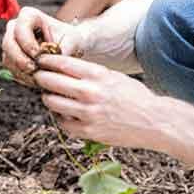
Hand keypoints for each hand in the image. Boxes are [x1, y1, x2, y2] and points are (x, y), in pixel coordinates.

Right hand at [2, 6, 85, 81]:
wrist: (68, 47)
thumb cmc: (70, 39)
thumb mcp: (72, 41)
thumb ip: (62, 50)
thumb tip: (51, 63)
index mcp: (29, 15)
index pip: (21, 29)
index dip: (27, 44)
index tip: (39, 56)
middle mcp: (15, 27)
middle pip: (9, 43)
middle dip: (20, 59)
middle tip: (34, 70)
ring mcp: (10, 42)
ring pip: (8, 58)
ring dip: (21, 70)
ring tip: (38, 77)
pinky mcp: (10, 57)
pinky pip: (10, 68)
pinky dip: (21, 76)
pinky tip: (35, 79)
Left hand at [23, 53, 166, 150]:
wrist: (154, 121)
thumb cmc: (133, 97)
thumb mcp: (113, 76)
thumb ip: (89, 72)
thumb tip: (61, 67)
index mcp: (97, 75)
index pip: (61, 63)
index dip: (46, 61)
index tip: (40, 61)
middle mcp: (90, 92)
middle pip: (50, 81)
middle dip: (41, 78)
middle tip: (40, 78)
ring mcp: (88, 113)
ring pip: (51, 102)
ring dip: (47, 98)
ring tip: (50, 96)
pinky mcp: (88, 131)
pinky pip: (62, 123)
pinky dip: (60, 117)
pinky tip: (65, 114)